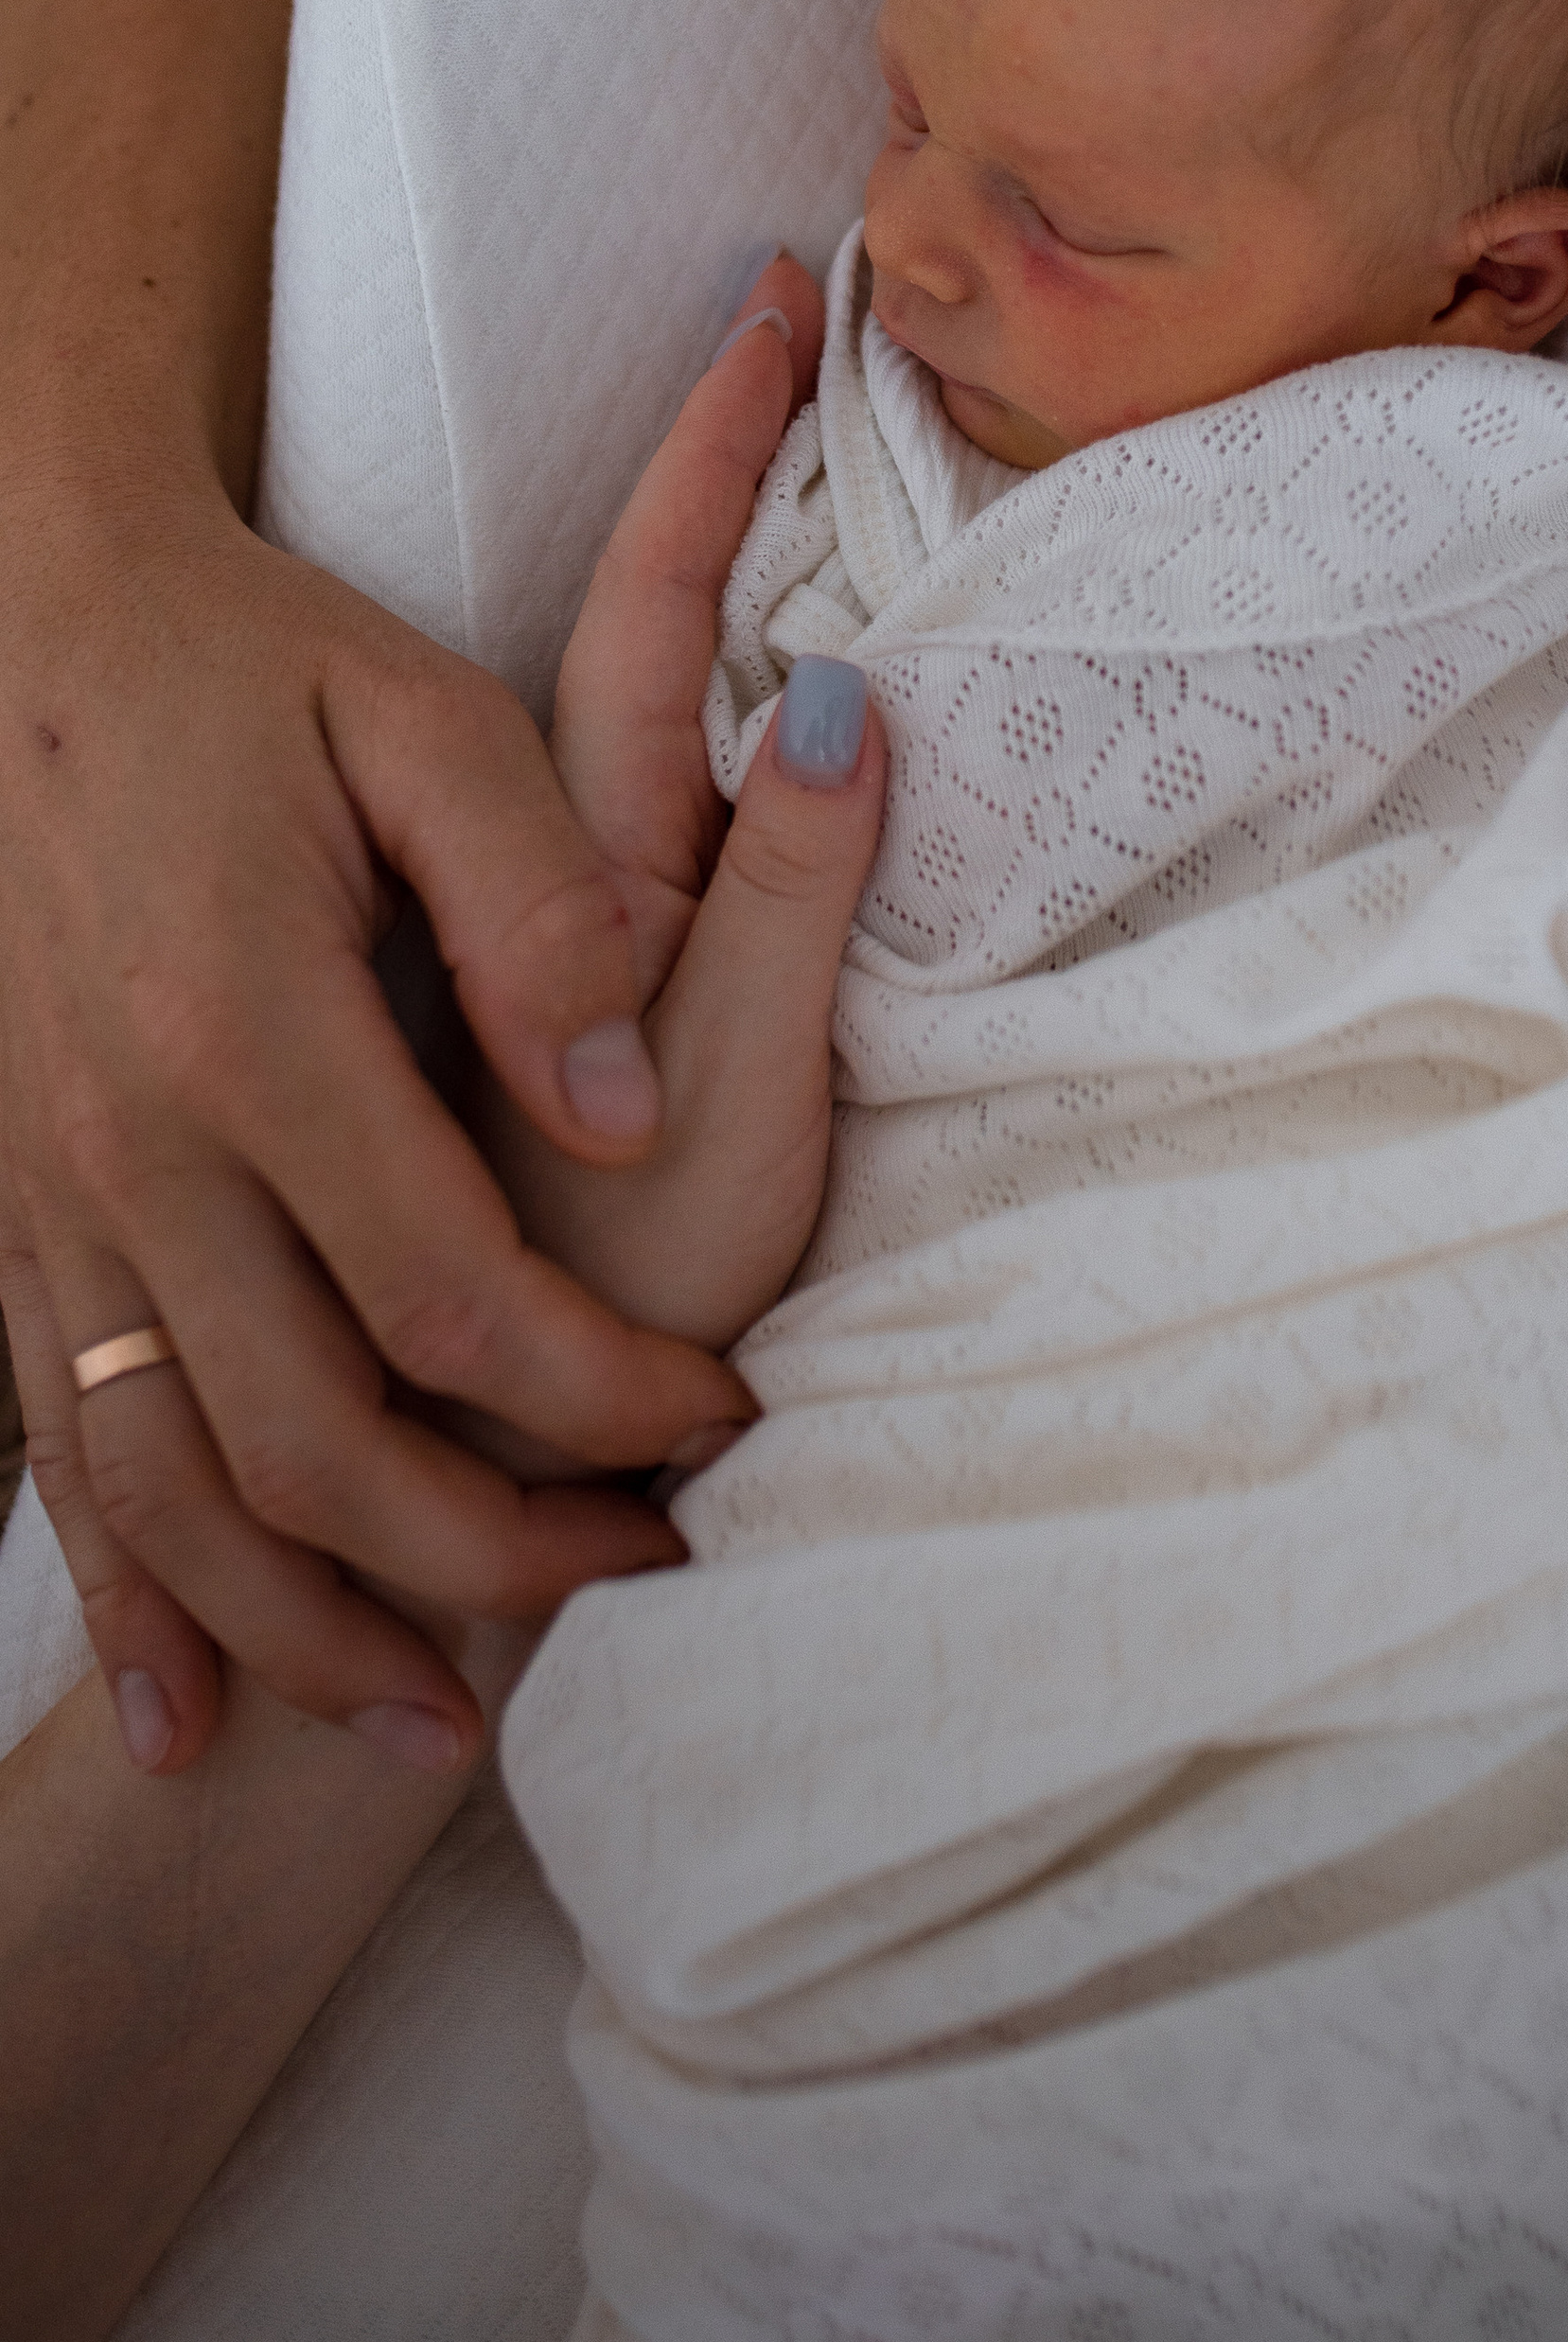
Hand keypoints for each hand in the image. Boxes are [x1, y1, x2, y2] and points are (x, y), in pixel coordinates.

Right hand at [0, 455, 776, 1786]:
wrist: (21, 618)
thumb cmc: (254, 663)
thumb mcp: (423, 722)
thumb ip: (543, 906)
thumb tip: (623, 1107)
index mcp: (251, 1029)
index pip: (456, 1297)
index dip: (603, 1391)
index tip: (722, 1413)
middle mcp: (128, 1148)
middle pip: (313, 1445)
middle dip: (489, 1554)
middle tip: (640, 1574)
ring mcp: (44, 1199)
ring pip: (172, 1493)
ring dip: (308, 1633)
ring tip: (448, 1723)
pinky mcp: (2, 1217)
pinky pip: (53, 1454)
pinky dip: (127, 1600)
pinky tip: (186, 1713)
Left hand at [483, 257, 885, 1339]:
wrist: (533, 1435)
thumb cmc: (645, 1276)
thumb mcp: (750, 1089)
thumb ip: (786, 896)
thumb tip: (845, 693)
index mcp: (603, 871)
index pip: (664, 613)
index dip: (720, 457)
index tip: (773, 303)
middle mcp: (579, 871)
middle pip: (652, 624)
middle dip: (725, 465)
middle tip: (789, 315)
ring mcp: (594, 918)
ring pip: (645, 698)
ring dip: (712, 547)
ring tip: (779, 424)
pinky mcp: (617, 985)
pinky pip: (655, 802)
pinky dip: (706, 680)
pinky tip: (751, 656)